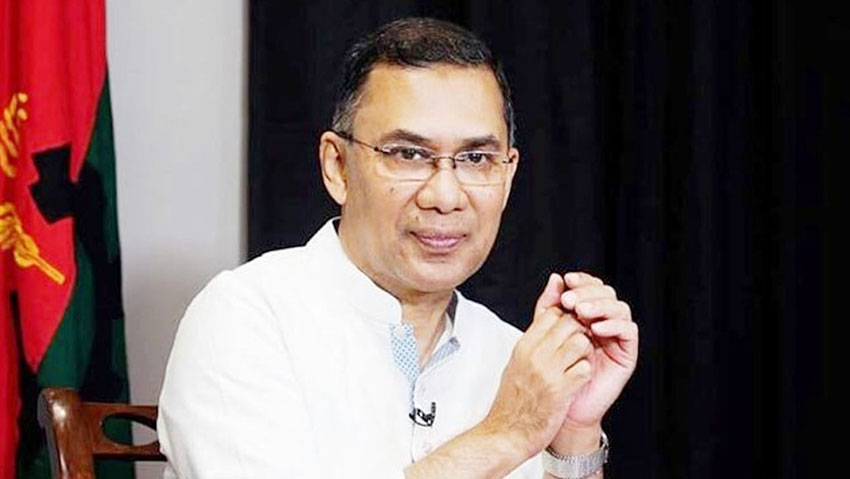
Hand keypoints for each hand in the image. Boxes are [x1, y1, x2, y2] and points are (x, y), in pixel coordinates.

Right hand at [480, 273, 593, 458]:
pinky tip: (579, 380)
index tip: (570, 329)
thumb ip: (532, 342)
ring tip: (579, 363)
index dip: (566, 317)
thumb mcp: (516, 364)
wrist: (507, 434)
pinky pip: (585, 368)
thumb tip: (545, 323)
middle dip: (580, 331)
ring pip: (581, 342)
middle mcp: (534, 355)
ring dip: (585, 352)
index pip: (551, 313)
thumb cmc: (512, 402)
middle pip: (569, 323)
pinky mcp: (561, 391)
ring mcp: (547, 372)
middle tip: (580, 345)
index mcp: (523, 346)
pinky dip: (586, 372)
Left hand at [554, 272, 638, 442]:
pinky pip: (628, 330)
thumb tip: (555, 278)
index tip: (567, 280)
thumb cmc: (555, 370)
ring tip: (582, 311)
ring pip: (619, 308)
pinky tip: (597, 328)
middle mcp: (605, 321)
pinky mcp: (627, 352)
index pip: (590, 287)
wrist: (564, 405)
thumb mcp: (546, 332)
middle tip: (570, 300)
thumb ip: (549, 306)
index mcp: (587, 313)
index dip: (582, 280)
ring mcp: (617, 335)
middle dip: (589, 292)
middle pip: (606, 293)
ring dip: (600, 306)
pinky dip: (614, 324)